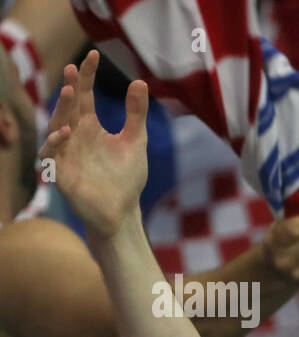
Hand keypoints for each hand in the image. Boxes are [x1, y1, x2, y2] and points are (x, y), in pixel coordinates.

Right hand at [39, 50, 147, 238]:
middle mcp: (74, 135)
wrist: (122, 211)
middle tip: (74, 69)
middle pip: (69, 106)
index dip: (87, 76)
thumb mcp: (136, 141)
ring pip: (56, 125)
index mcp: (89, 126)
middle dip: (71, 88)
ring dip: (61, 109)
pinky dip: (56, 142)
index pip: (85, 95)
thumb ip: (136, 114)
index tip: (94, 56)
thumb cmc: (126, 177)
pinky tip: (66, 132)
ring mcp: (65, 152)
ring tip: (71, 92)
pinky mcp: (61, 172)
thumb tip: (140, 82)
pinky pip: (51, 154)